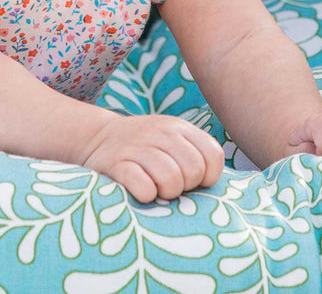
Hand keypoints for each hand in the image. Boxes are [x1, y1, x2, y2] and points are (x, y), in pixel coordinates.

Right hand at [81, 113, 224, 203]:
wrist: (97, 138)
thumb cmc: (145, 149)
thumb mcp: (171, 141)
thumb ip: (196, 155)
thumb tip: (224, 191)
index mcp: (178, 127)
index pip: (212, 155)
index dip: (207, 176)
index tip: (192, 180)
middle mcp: (159, 132)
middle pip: (193, 170)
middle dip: (185, 186)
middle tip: (169, 184)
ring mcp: (136, 147)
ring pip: (171, 180)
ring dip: (165, 193)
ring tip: (155, 188)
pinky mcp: (116, 164)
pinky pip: (144, 187)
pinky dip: (146, 194)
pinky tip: (140, 191)